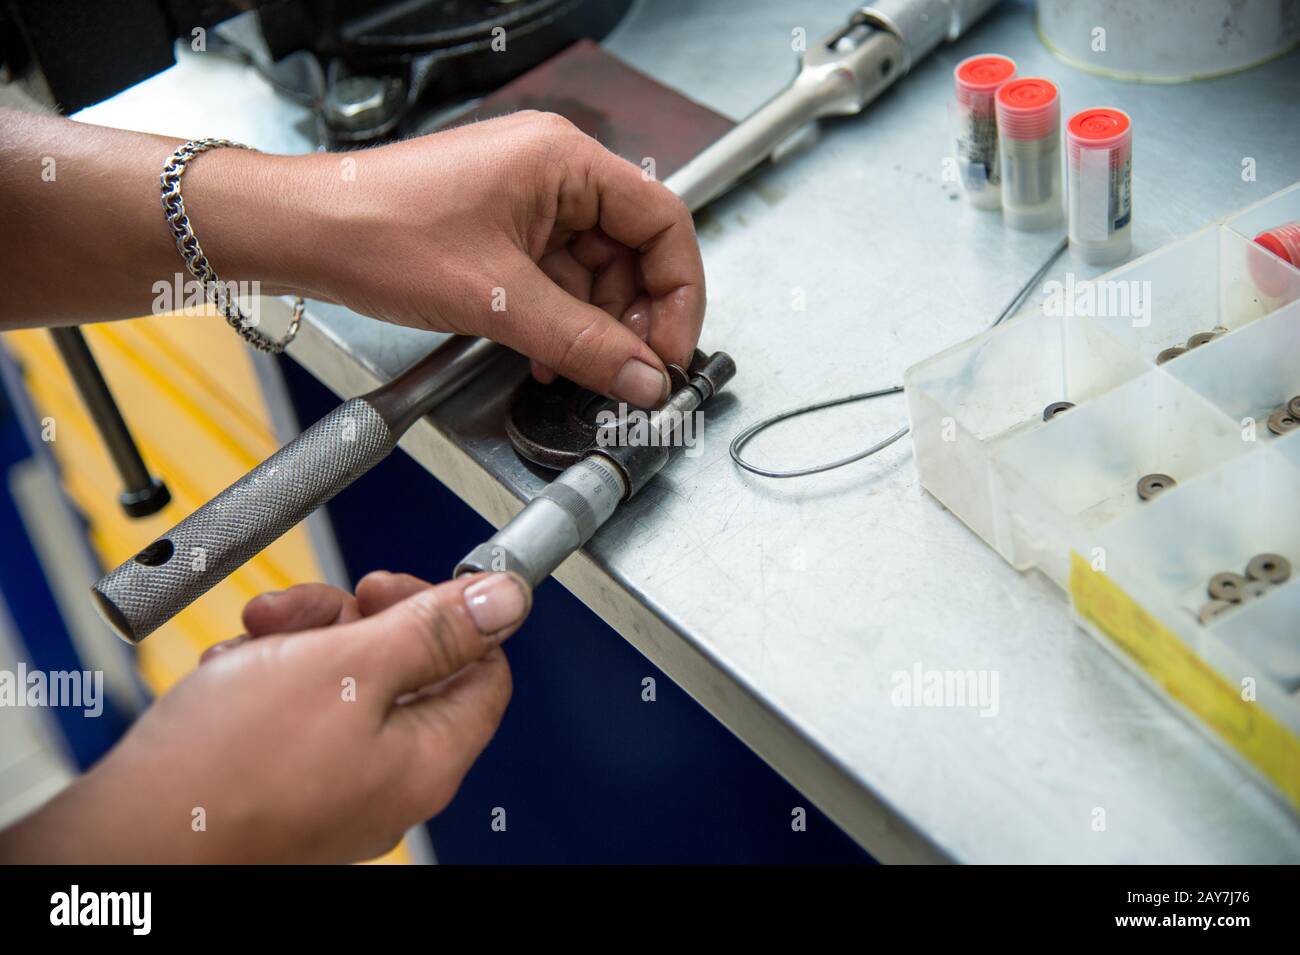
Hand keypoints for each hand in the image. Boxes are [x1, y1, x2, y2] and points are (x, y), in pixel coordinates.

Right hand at [0, 571, 529, 863]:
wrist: (124, 837)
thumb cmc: (226, 767)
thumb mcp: (347, 665)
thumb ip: (434, 629)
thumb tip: (506, 600)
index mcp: (427, 758)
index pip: (482, 669)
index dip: (445, 615)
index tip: (391, 587)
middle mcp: (390, 782)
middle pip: (407, 669)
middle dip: (353, 620)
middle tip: (311, 608)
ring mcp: (338, 787)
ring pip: (345, 681)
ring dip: (303, 641)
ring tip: (257, 636)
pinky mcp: (287, 787)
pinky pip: (298, 713)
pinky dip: (268, 679)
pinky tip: (233, 675)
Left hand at [2, 109, 705, 407]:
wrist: (303, 234)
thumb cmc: (379, 233)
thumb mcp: (498, 299)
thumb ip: (584, 343)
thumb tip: (645, 377)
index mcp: (564, 162)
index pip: (662, 222)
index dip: (679, 292)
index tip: (672, 349)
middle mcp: (553, 174)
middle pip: (632, 252)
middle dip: (635, 318)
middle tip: (632, 373)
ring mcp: (527, 203)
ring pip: (594, 274)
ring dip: (595, 328)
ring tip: (584, 372)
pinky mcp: (502, 232)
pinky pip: (556, 281)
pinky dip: (562, 322)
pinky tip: (551, 357)